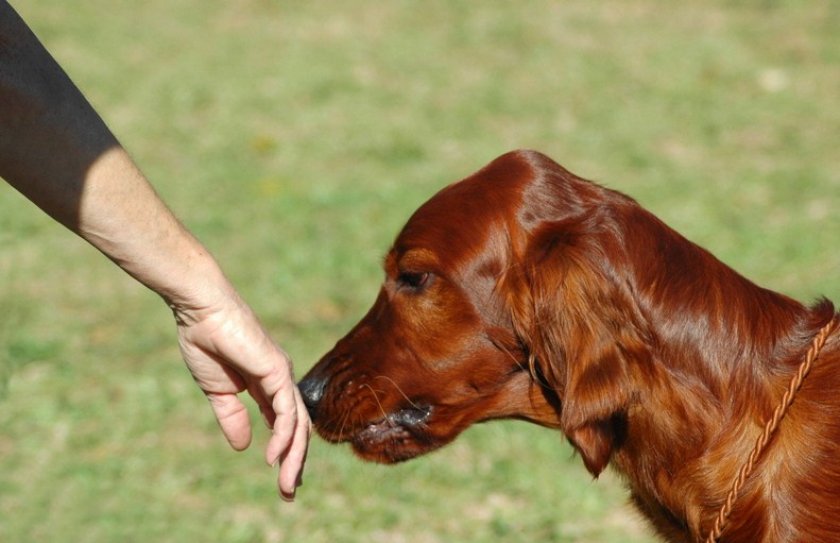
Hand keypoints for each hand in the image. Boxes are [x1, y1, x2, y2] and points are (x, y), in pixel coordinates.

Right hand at [173, 292, 309, 500]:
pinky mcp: (277, 370)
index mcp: (267, 386)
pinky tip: (276, 455)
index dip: (285, 452)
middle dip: (294, 461)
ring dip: (293, 456)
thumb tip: (244, 446)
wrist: (201, 312)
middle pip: (298, 428)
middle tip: (289, 492)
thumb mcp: (217, 391)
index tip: (282, 479)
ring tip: (286, 484)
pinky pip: (286, 410)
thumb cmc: (206, 342)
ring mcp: (282, 375)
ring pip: (297, 423)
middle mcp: (280, 382)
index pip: (284, 424)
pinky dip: (283, 434)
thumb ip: (232, 417)